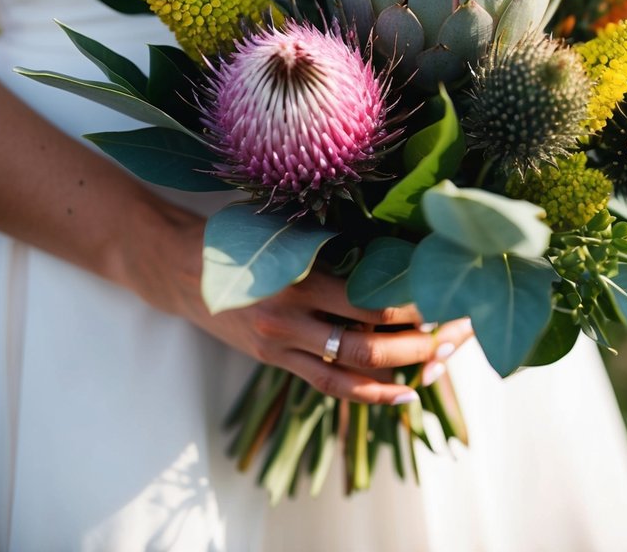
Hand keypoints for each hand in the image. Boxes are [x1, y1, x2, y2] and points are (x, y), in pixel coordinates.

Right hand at [137, 201, 472, 405]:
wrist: (175, 267)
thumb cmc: (235, 236)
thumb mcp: (282, 233)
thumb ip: (329, 248)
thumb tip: (392, 253)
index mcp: (295, 281)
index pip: (366, 303)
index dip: (409, 307)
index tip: (442, 298)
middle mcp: (288, 321)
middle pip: (366, 345)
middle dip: (415, 345)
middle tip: (451, 337)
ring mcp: (279, 346)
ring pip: (349, 373)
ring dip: (396, 374)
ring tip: (433, 372)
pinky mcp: (273, 360)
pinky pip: (325, 384)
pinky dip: (364, 392)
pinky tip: (397, 392)